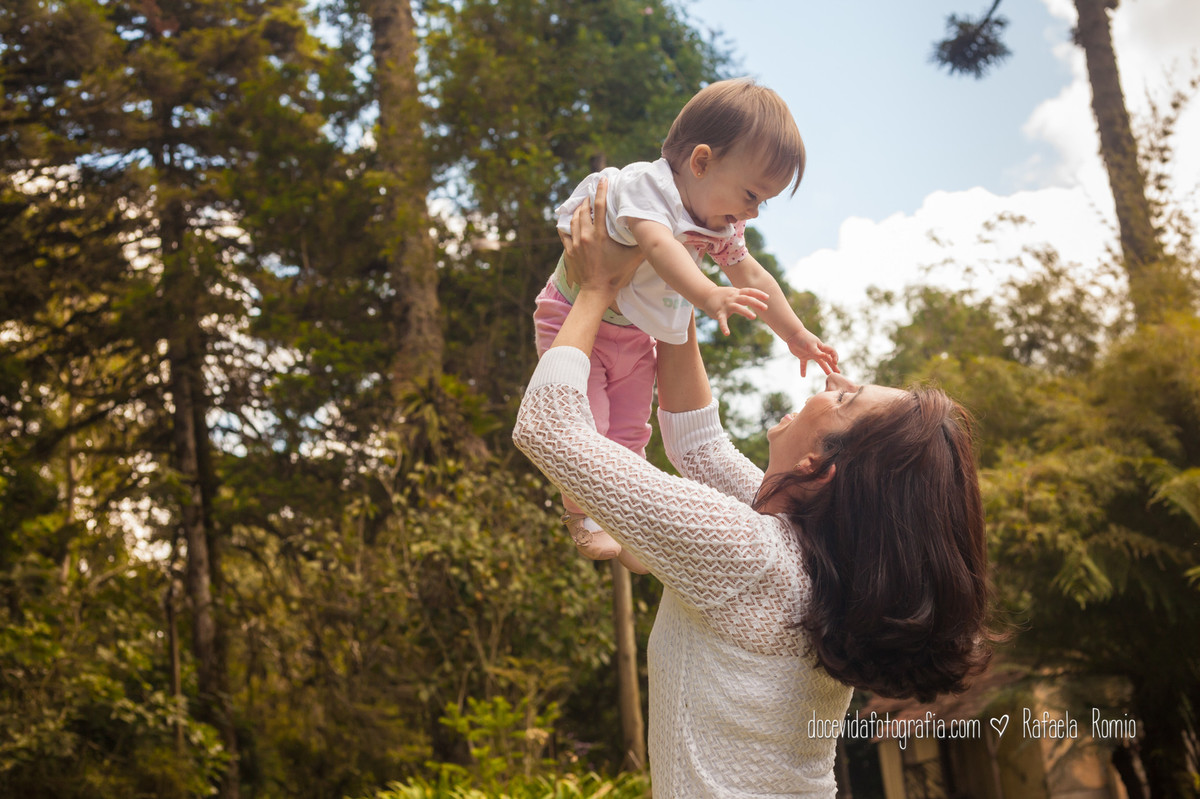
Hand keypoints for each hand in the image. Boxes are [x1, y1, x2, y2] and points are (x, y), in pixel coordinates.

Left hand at [561, 178, 641, 297]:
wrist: (596, 292)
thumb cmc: (616, 275)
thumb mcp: (633, 258)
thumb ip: (643, 244)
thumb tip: (655, 233)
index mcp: (600, 235)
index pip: (600, 206)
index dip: (601, 190)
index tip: (602, 179)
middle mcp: (585, 236)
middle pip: (584, 210)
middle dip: (588, 199)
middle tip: (592, 192)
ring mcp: (575, 243)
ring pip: (574, 219)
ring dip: (578, 210)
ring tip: (583, 204)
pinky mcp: (569, 251)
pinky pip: (564, 233)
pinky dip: (567, 224)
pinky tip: (570, 220)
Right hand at [700, 286, 769, 336]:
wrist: (706, 295)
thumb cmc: (723, 296)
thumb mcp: (734, 294)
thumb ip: (744, 297)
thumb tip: (756, 301)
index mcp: (737, 293)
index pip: (749, 291)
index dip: (758, 294)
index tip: (767, 297)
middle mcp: (733, 298)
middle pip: (746, 298)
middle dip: (756, 303)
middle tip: (765, 308)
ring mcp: (726, 305)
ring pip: (737, 307)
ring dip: (745, 311)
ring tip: (753, 317)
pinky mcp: (719, 312)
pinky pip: (722, 320)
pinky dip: (724, 327)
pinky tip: (727, 333)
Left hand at [786, 327, 838, 377]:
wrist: (792, 334)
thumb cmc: (803, 338)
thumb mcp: (811, 345)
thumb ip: (818, 352)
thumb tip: (825, 357)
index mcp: (821, 347)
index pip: (831, 352)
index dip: (835, 357)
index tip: (835, 363)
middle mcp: (817, 351)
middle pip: (827, 359)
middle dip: (833, 365)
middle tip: (838, 372)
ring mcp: (810, 354)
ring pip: (820, 362)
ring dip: (825, 368)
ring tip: (828, 375)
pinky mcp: (802, 356)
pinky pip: (804, 364)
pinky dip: (803, 370)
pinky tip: (803, 376)